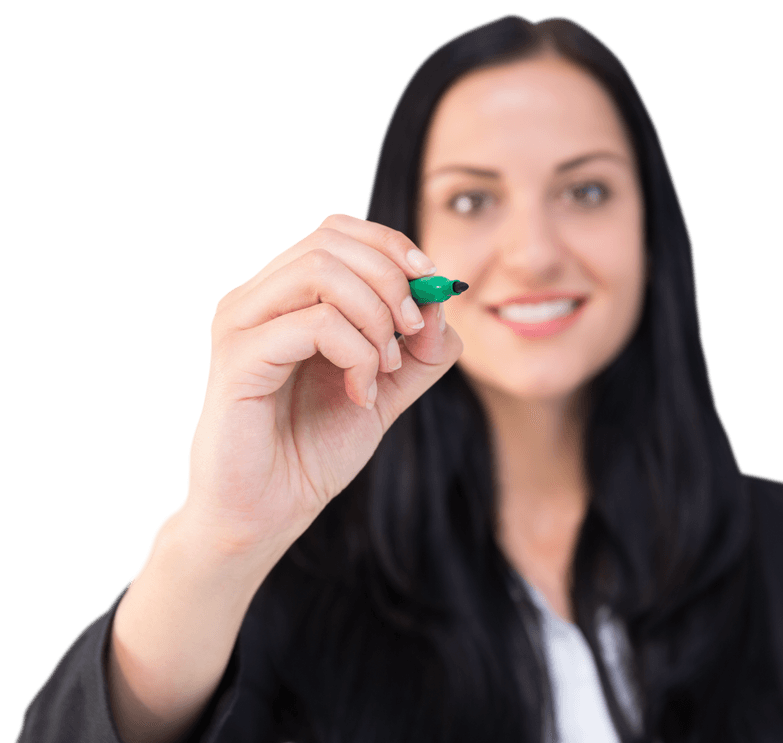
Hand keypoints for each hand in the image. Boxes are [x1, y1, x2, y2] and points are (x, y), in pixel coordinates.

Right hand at [183, 214, 462, 555]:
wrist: (269, 513)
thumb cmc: (313, 450)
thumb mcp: (386, 391)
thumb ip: (421, 350)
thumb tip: (441, 303)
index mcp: (284, 297)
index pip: (337, 231)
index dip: (392, 246)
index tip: (430, 284)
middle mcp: (255, 300)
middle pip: (331, 241)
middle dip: (392, 282)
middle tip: (411, 335)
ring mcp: (240, 326)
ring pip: (321, 271)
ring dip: (375, 316)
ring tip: (384, 367)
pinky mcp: (238, 361)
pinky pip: (315, 325)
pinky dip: (357, 354)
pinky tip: (360, 394)